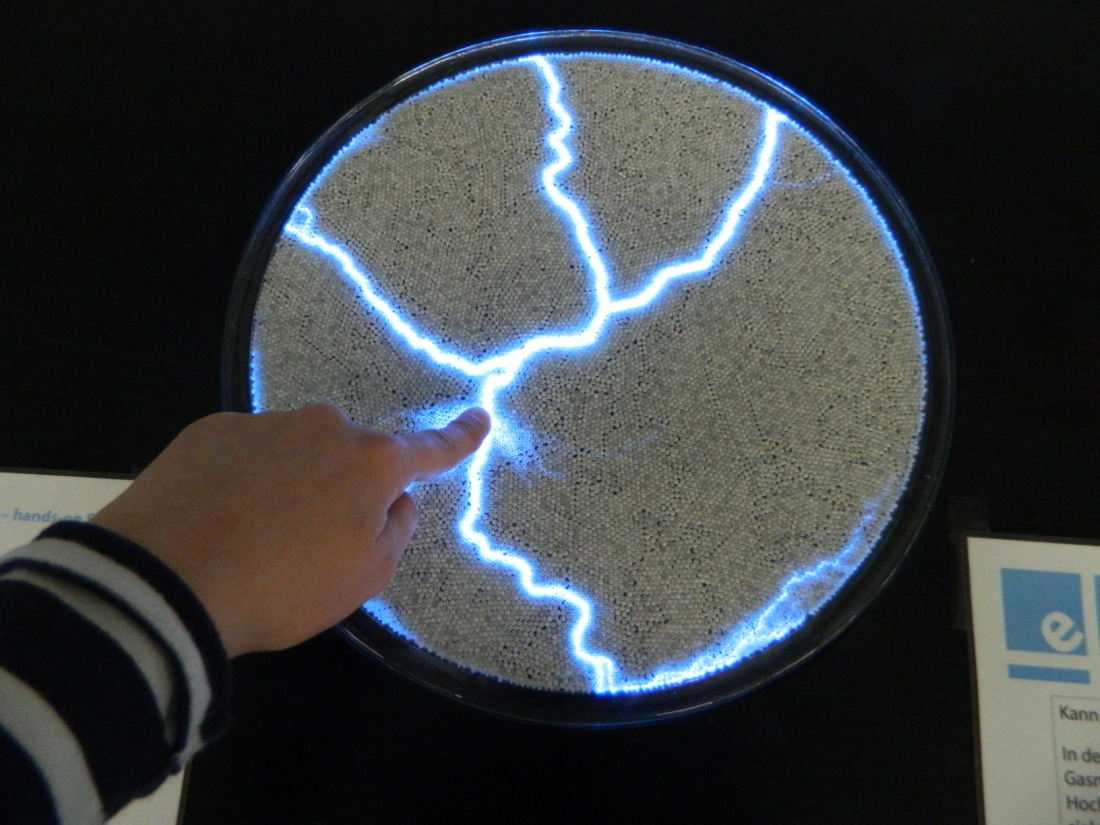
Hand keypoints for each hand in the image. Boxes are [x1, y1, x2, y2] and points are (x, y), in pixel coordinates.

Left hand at [91, 404, 489, 656]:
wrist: (167, 582)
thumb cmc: (283, 587)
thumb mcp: (362, 578)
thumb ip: (394, 531)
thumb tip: (398, 500)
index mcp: (370, 464)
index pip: (427, 449)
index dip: (457, 439)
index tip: (479, 420)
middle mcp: (323, 429)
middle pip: (349, 454)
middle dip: (342, 484)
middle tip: (311, 539)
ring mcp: (263, 424)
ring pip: (294, 452)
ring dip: (289, 483)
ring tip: (252, 538)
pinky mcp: (209, 432)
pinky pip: (245, 454)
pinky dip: (242, 481)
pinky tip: (217, 520)